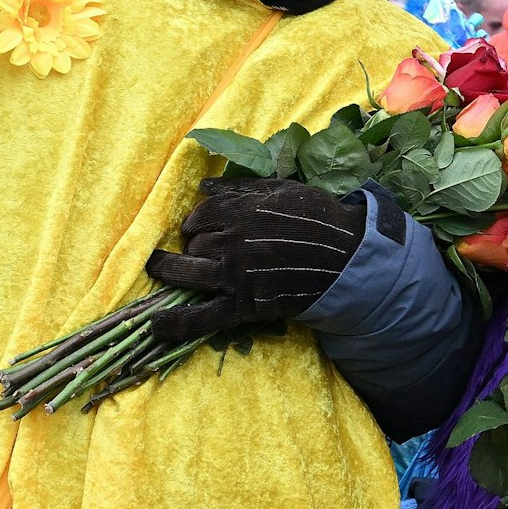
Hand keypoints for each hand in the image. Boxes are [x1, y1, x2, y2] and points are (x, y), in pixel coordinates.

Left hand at [146, 178, 365, 342]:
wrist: (350, 258)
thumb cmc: (320, 219)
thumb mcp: (283, 191)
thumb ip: (241, 188)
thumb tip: (203, 184)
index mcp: (242, 212)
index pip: (201, 215)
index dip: (198, 221)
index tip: (201, 227)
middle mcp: (233, 242)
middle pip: (194, 244)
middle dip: (193, 245)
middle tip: (200, 249)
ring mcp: (236, 276)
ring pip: (187, 273)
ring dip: (170, 270)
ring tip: (159, 268)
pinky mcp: (244, 306)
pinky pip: (202, 317)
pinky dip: (177, 323)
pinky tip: (157, 323)